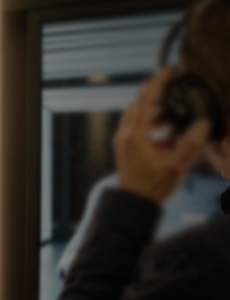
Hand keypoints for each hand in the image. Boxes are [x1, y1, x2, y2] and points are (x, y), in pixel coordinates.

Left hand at [114, 69, 209, 202]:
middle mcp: (124, 134)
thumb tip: (202, 123)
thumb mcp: (176, 165)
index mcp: (135, 135)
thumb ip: (190, 143)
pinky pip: (134, 126)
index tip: (168, 71)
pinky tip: (164, 128)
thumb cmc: (153, 186)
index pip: (145, 101)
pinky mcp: (124, 147)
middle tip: (170, 83)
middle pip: (137, 104)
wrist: (134, 203)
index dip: (157, 83)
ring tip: (170, 107)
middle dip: (153, 92)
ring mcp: (122, 140)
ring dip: (151, 107)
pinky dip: (148, 121)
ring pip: (134, 114)